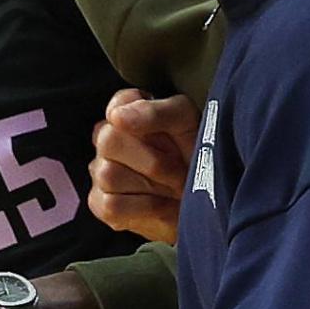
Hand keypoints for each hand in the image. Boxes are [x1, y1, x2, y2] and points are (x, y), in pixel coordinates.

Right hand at [88, 90, 196, 243]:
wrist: (209, 201)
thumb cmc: (197, 158)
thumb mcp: (189, 127)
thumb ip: (158, 113)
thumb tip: (117, 117)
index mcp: (131, 112)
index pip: (121, 102)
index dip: (145, 115)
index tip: (171, 132)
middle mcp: (109, 139)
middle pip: (109, 140)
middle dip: (153, 161)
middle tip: (180, 171)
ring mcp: (101, 171)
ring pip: (109, 175)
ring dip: (153, 186)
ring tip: (174, 188)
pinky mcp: (101, 204)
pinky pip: (112, 205)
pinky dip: (146, 207)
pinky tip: (162, 203)